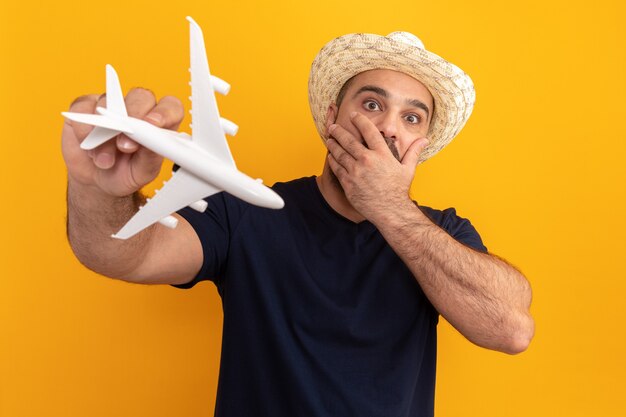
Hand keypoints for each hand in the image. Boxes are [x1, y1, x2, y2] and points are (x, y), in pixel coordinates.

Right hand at [61, 89, 183, 196]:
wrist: (97, 180)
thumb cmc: (126, 173)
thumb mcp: (142, 173)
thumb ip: (150, 157)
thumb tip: (151, 141)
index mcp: (159, 124)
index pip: (170, 107)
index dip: (164, 112)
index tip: (154, 124)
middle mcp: (138, 109)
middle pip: (141, 97)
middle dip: (132, 119)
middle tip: (124, 146)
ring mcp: (111, 104)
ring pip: (109, 101)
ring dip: (104, 132)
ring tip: (105, 159)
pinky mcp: (85, 105)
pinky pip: (83, 106)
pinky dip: (84, 129)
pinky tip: (88, 146)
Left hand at [325, 111, 428, 221]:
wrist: (390, 211)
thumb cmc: (398, 190)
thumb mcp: (408, 169)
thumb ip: (413, 152)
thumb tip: (424, 140)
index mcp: (382, 154)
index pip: (369, 131)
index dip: (360, 120)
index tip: (354, 115)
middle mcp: (367, 160)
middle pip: (348, 140)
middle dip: (339, 131)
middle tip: (333, 127)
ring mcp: (356, 172)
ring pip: (339, 154)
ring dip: (333, 145)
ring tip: (330, 139)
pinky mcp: (348, 183)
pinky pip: (337, 168)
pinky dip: (333, 161)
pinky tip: (331, 156)